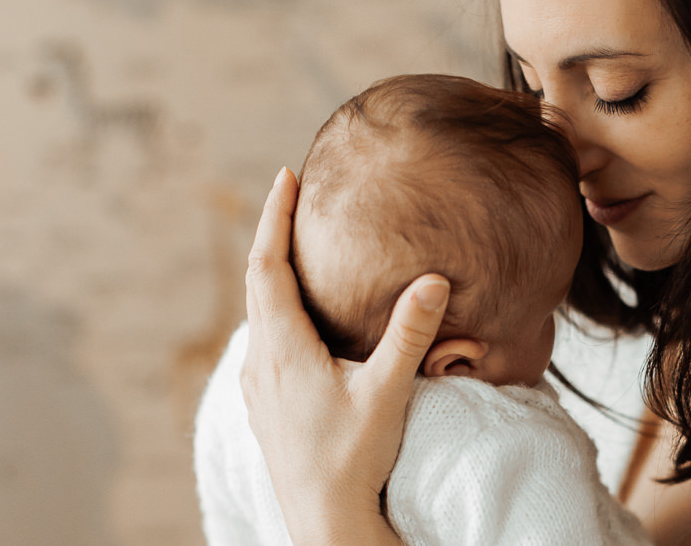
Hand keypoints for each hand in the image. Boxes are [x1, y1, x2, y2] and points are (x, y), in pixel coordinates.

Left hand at [240, 167, 450, 544]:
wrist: (324, 520)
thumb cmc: (353, 459)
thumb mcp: (387, 392)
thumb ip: (409, 333)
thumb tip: (433, 279)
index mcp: (284, 349)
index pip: (267, 266)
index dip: (275, 217)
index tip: (285, 177)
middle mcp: (260, 360)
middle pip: (257, 281)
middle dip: (272, 233)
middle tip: (290, 194)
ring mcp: (258, 383)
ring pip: (257, 309)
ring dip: (271, 269)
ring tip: (294, 242)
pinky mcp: (264, 401)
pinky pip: (262, 335)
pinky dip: (274, 303)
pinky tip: (297, 311)